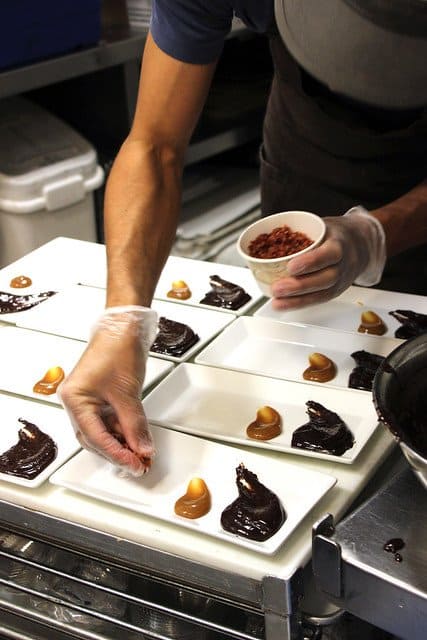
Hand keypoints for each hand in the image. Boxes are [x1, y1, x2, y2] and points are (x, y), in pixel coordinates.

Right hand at [59, 307, 157, 475]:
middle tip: (138, 464)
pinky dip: (123, 432)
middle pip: (95, 439)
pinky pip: (109, 422)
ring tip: (140, 455)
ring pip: (103, 432)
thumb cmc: (117, 348)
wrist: (123, 327)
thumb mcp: (128, 392)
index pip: (95, 436)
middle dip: (117, 453)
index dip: (116, 453)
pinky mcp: (100, 397)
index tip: (134, 464)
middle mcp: (77, 401)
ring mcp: (88, 400)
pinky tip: (136, 440)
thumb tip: (142, 447)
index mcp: (75, 399)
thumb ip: (135, 424)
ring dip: (121, 444)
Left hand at [271, 207, 385, 309]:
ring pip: (321, 294)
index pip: (329, 255)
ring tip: (276, 301)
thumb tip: (267, 232)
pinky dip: (299, 304)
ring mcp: (341, 281)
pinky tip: (282, 305)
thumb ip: (302, 231)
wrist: (362, 243)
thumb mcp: (323, 225)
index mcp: (341, 244)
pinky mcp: (335, 291)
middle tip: (277, 288)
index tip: (291, 266)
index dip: (310, 262)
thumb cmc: (337, 233)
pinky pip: (318, 300)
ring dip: (297, 300)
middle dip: (299, 286)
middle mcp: (344, 265)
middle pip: (324, 279)